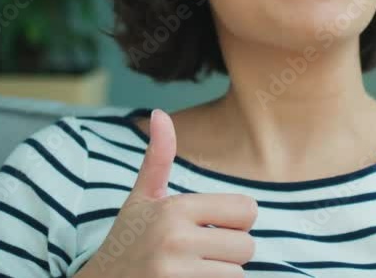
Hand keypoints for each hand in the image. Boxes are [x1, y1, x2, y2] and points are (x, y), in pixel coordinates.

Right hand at [75, 109, 257, 276]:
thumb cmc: (128, 241)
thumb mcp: (141, 199)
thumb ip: (158, 158)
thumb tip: (159, 112)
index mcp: (175, 209)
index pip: (247, 209)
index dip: (236, 221)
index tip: (212, 228)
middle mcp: (175, 240)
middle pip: (246, 246)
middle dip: (229, 253)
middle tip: (200, 255)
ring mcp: (176, 273)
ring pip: (237, 273)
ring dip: (221, 274)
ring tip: (192, 271)